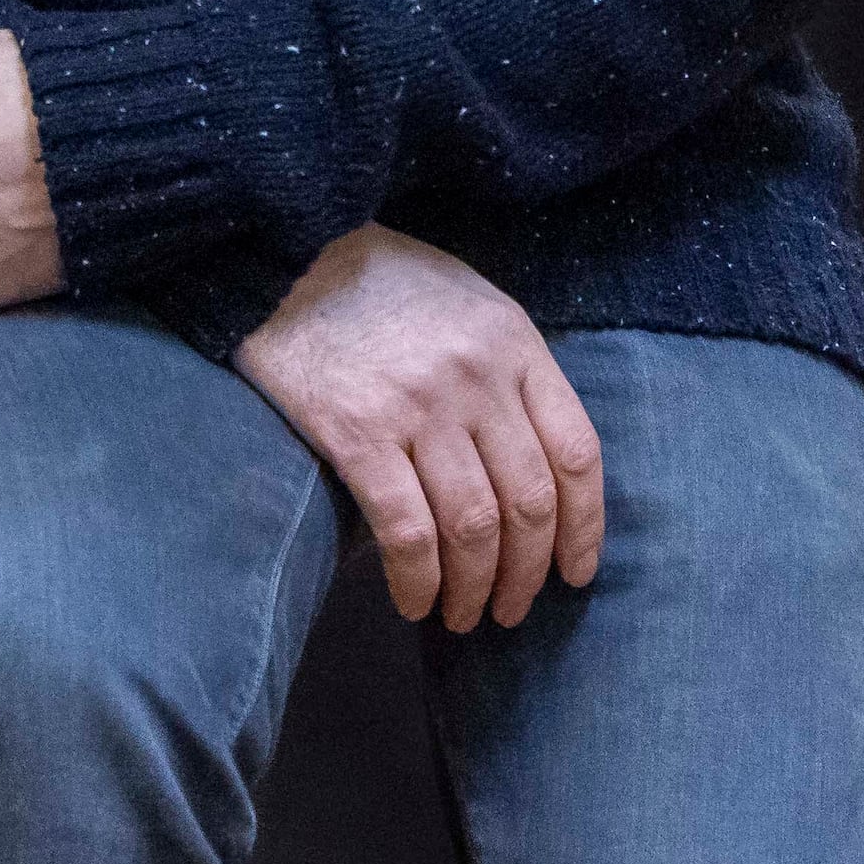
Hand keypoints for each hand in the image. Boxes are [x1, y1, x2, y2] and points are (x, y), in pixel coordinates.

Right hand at [234, 225, 606, 631]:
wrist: (279, 246)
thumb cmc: (372, 278)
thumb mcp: (463, 299)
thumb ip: (505, 367)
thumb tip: (531, 462)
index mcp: (513, 343)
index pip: (576, 455)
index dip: (585, 528)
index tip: (573, 573)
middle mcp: (477, 377)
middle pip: (529, 504)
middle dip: (527, 575)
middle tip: (511, 612)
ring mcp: (418, 406)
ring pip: (473, 528)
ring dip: (475, 589)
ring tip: (464, 617)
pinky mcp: (356, 431)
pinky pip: (406, 531)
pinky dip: (417, 580)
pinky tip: (412, 601)